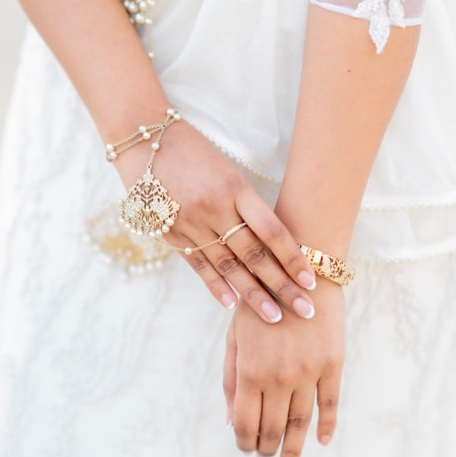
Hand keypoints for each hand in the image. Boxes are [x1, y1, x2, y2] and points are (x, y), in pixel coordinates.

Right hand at [113, 121, 316, 323]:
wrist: (143, 140)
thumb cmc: (194, 150)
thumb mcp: (227, 169)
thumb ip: (246, 205)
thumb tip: (273, 241)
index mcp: (234, 188)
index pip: (271, 231)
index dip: (293, 258)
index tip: (311, 282)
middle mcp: (214, 208)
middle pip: (254, 254)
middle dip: (282, 285)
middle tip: (306, 310)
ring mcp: (190, 224)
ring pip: (228, 266)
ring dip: (253, 294)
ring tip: (274, 316)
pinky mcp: (171, 234)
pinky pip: (198, 265)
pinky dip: (216, 285)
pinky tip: (231, 304)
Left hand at [223, 280, 343, 456]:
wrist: (302, 269)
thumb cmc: (261, 301)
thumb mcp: (236, 336)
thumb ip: (232, 379)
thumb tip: (231, 421)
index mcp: (251, 370)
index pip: (246, 423)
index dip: (244, 442)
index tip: (246, 449)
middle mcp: (280, 376)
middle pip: (273, 427)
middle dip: (267, 448)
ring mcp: (309, 372)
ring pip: (301, 423)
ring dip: (293, 449)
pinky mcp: (333, 364)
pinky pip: (330, 403)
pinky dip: (327, 426)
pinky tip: (323, 442)